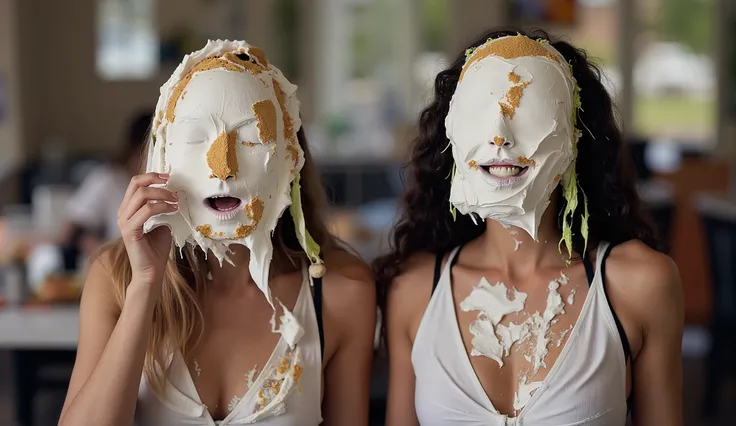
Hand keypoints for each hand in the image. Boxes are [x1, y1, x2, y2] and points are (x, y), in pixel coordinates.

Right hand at [117, 173, 177, 289]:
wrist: (152, 272)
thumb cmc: (157, 250)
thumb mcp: (162, 224)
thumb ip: (162, 210)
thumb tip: (172, 199)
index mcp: (128, 209)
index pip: (135, 183)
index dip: (151, 176)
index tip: (168, 176)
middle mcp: (123, 213)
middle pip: (136, 184)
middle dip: (157, 182)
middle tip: (175, 191)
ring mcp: (124, 221)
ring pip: (142, 195)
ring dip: (163, 195)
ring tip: (176, 202)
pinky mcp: (130, 231)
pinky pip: (147, 210)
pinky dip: (162, 207)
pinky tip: (173, 210)